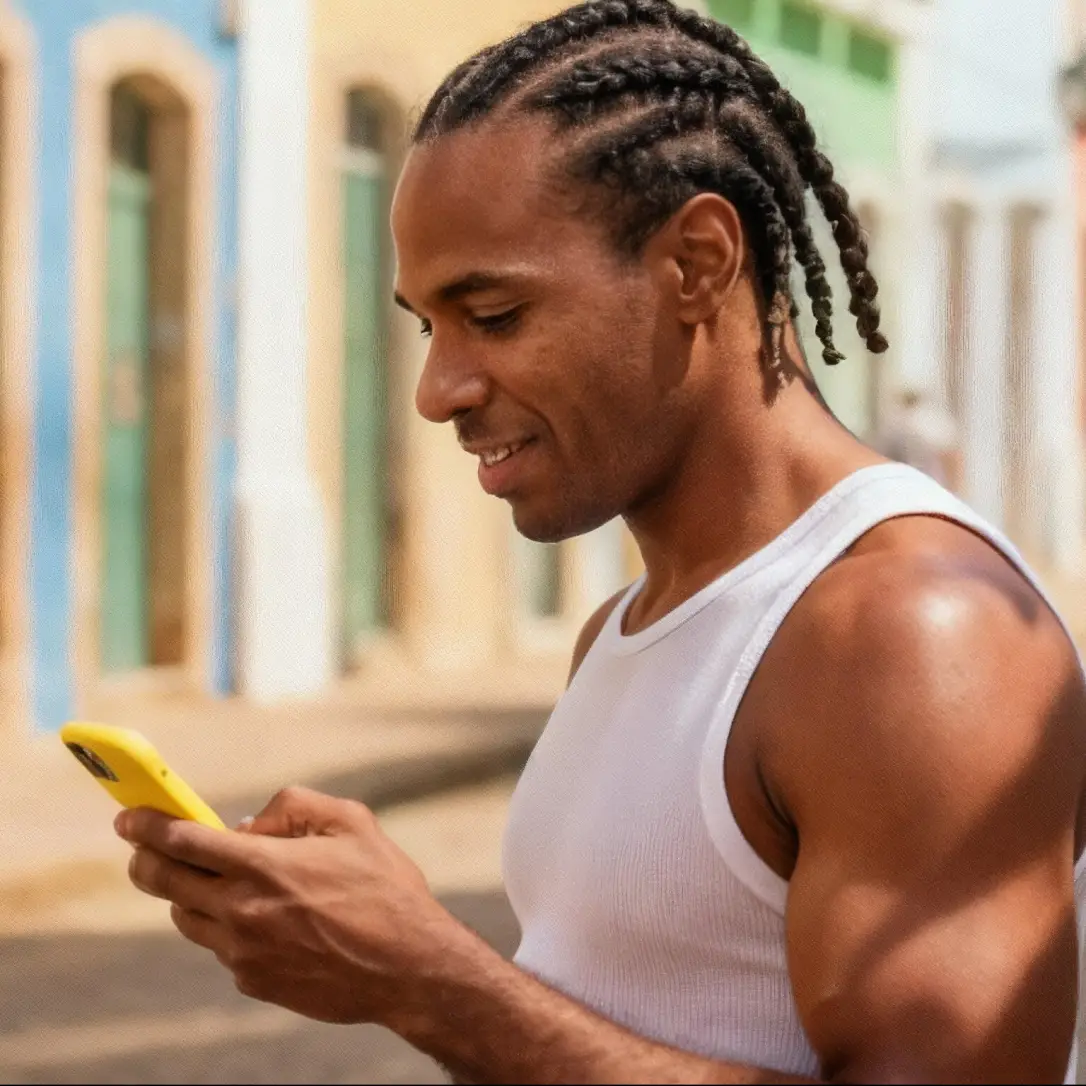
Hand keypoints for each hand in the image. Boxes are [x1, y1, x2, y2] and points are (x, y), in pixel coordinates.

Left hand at [116, 787, 469, 1025]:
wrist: (408, 966)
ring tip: (210, 879)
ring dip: (186, 893)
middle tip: (141, 846)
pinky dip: (226, 925)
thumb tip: (245, 823)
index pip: (183, 840)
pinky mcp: (253, 981)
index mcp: (265, 866)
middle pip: (165, 881)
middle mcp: (243, 911)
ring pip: (186, 917)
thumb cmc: (385, 888)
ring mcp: (243, 953)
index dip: (147, 825)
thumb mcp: (351, 822)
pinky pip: (221, 947)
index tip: (127, 818)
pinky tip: (261, 917)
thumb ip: (292, 807)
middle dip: (144, 858)